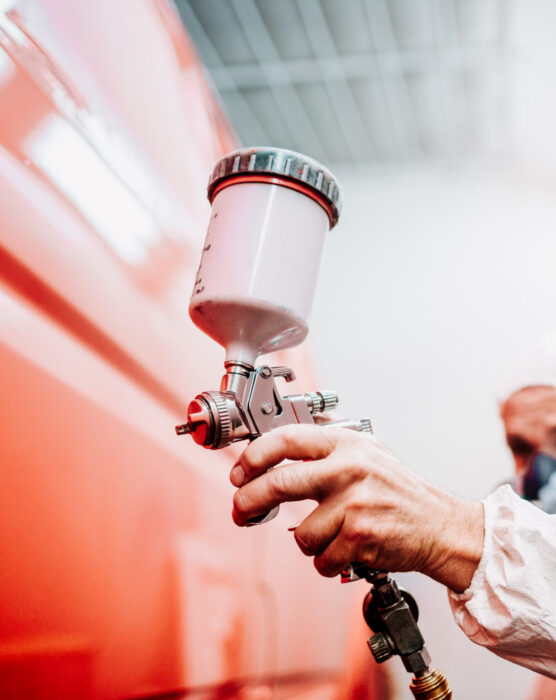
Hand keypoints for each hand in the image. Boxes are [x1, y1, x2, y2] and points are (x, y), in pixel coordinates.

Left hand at [230, 425, 483, 592]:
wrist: (441, 526)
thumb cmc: (400, 491)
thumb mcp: (369, 450)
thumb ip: (329, 441)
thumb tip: (282, 436)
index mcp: (347, 444)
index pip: (287, 439)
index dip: (254, 455)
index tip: (239, 470)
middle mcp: (350, 469)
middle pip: (279, 483)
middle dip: (249, 500)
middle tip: (240, 510)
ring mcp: (355, 504)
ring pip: (300, 533)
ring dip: (309, 541)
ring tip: (332, 534)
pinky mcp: (361, 538)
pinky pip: (321, 558)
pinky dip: (328, 561)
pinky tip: (348, 549)